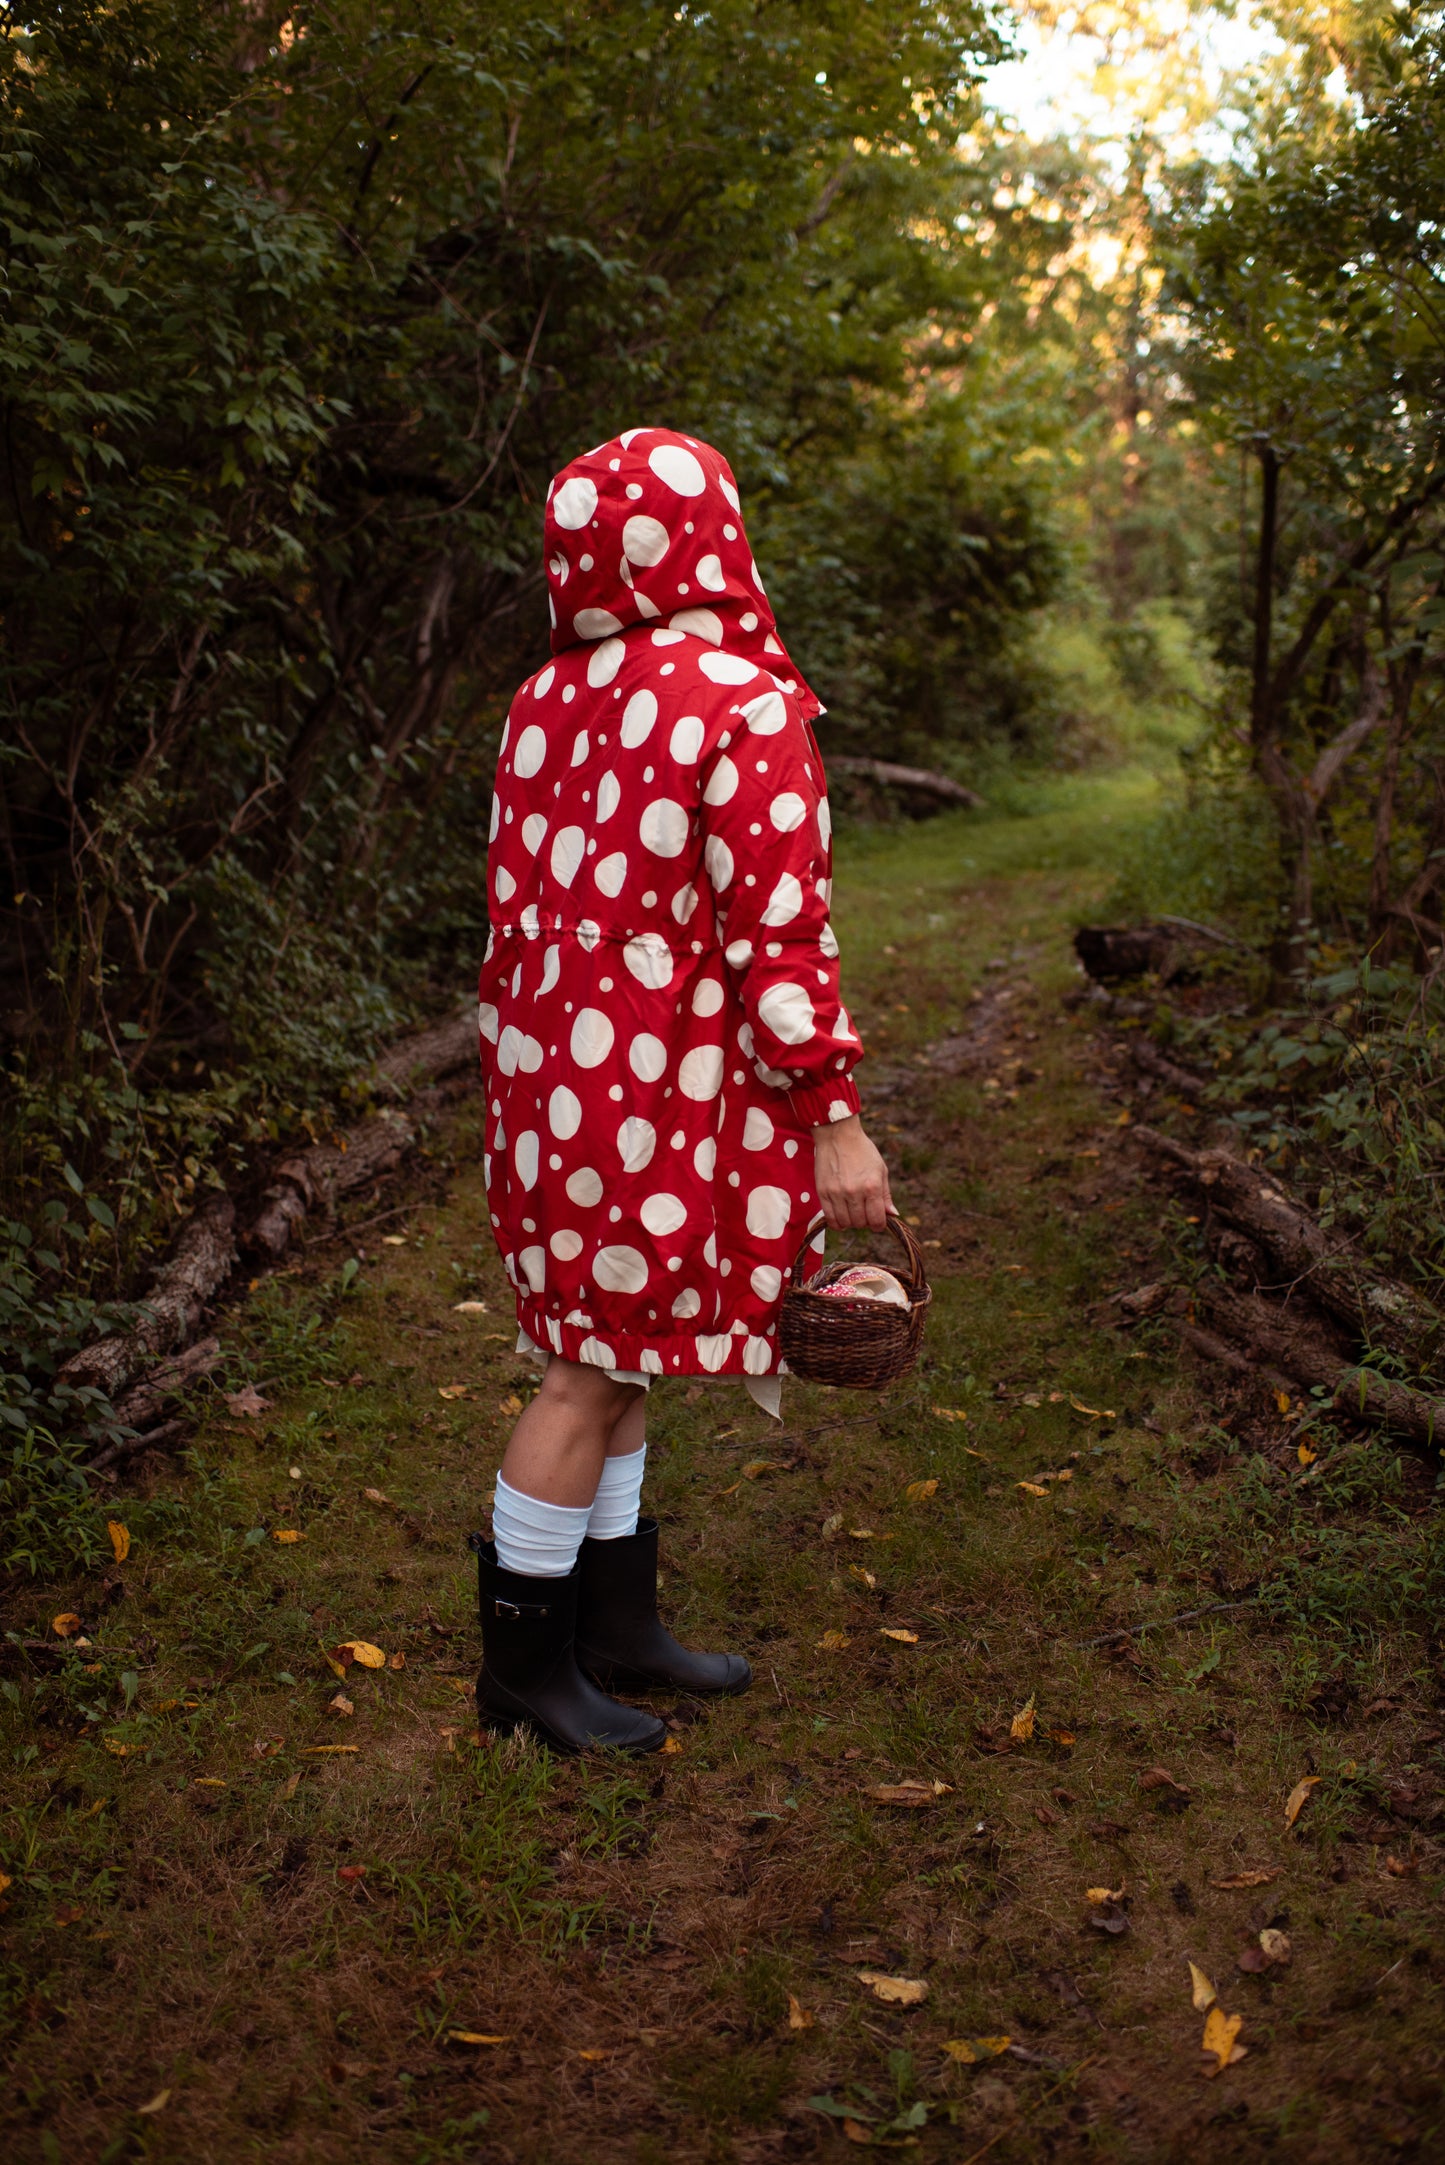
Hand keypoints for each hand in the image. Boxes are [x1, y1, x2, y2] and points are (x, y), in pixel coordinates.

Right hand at [812, 1113, 892, 1230]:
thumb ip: (886, 1194)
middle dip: (865, 1222)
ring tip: (852, 1213)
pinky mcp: (823, 1192)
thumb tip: (893, 1214)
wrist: (837, 1135)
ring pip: (845, 1223)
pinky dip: (837, 1222)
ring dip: (851, 1223)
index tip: (878, 1222)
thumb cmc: (862, 1150)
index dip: (879, 1225)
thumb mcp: (881, 1169)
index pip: (876, 1220)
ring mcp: (837, 1193)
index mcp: (872, 1186)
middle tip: (864, 1213)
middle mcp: (855, 1192)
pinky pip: (830, 1218)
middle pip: (861, 1223)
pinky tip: (841, 1216)